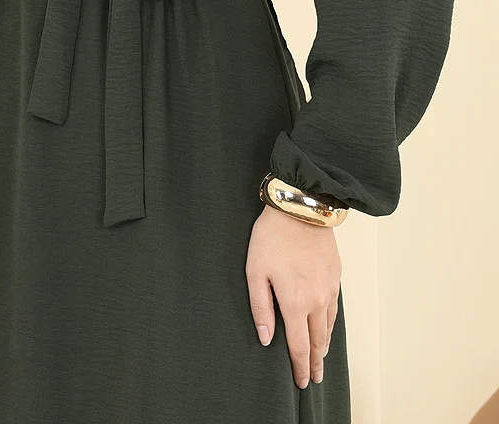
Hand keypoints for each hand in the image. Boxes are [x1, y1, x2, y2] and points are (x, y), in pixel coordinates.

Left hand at [245, 202, 341, 388]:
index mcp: (295, 303)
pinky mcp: (336, 275)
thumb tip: (266, 338)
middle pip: (318, 341)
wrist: (301, 208)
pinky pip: (334, 307)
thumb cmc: (272, 237)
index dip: (300, 366)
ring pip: (329, 326)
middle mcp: (316, 301)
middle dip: (316, 362)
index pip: (299, 346)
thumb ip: (260, 308)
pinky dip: (331, 323)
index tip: (301, 382)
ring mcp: (329, 288)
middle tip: (314, 378)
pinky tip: (327, 325)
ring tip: (321, 358)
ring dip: (325, 345)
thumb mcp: (255, 271)